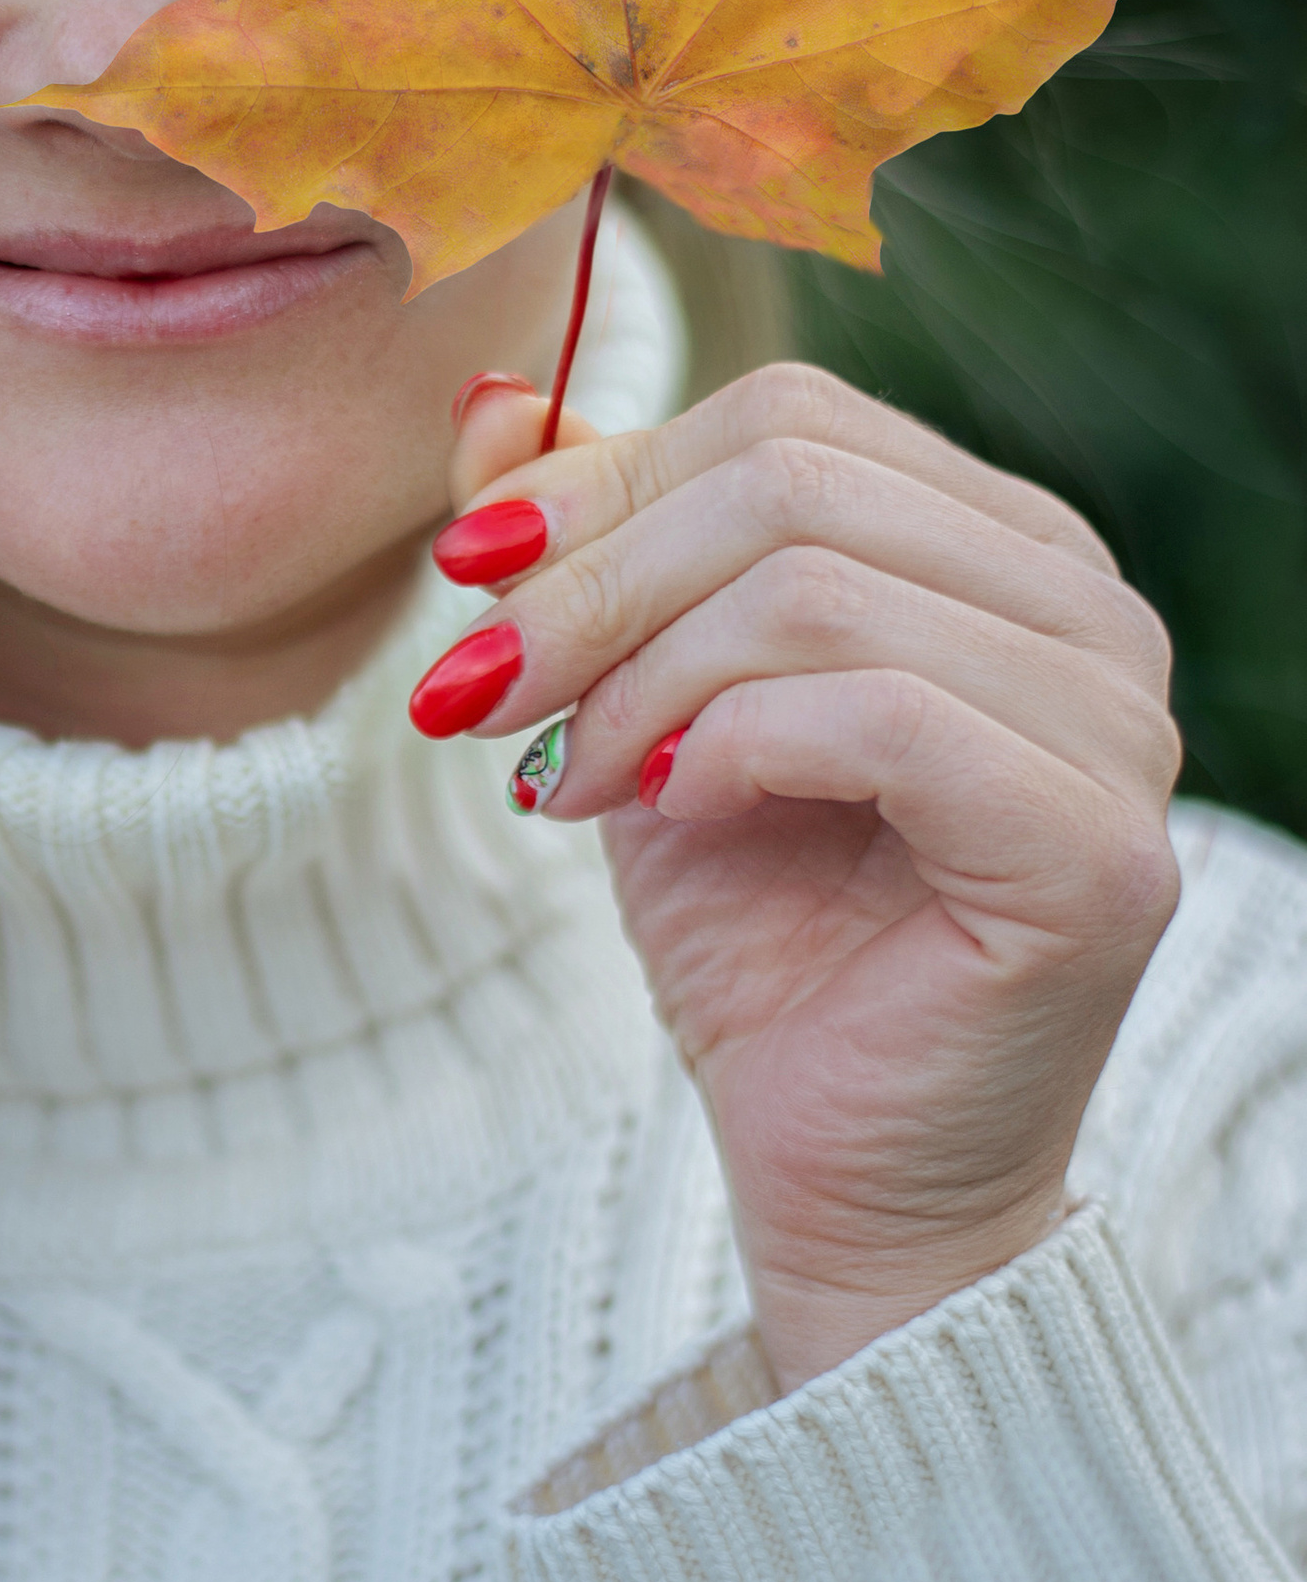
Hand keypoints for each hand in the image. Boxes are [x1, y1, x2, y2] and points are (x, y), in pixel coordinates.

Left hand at [422, 363, 1183, 1390]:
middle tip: (483, 700)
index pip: (790, 417)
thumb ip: (583, 554)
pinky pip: (879, 714)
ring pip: (817, 590)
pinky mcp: (1094, 851)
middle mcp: (1089, 612)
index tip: (466, 580)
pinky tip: (673, 814)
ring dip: (642, 685)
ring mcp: (1114, 728)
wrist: (839, 1175)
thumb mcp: (636, 707)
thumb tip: (482, 406)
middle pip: (792, 481)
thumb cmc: (762, 941)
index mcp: (1003, 547)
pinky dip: (733, 751)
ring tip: (569, 786)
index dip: (601, 482)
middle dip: (594, 586)